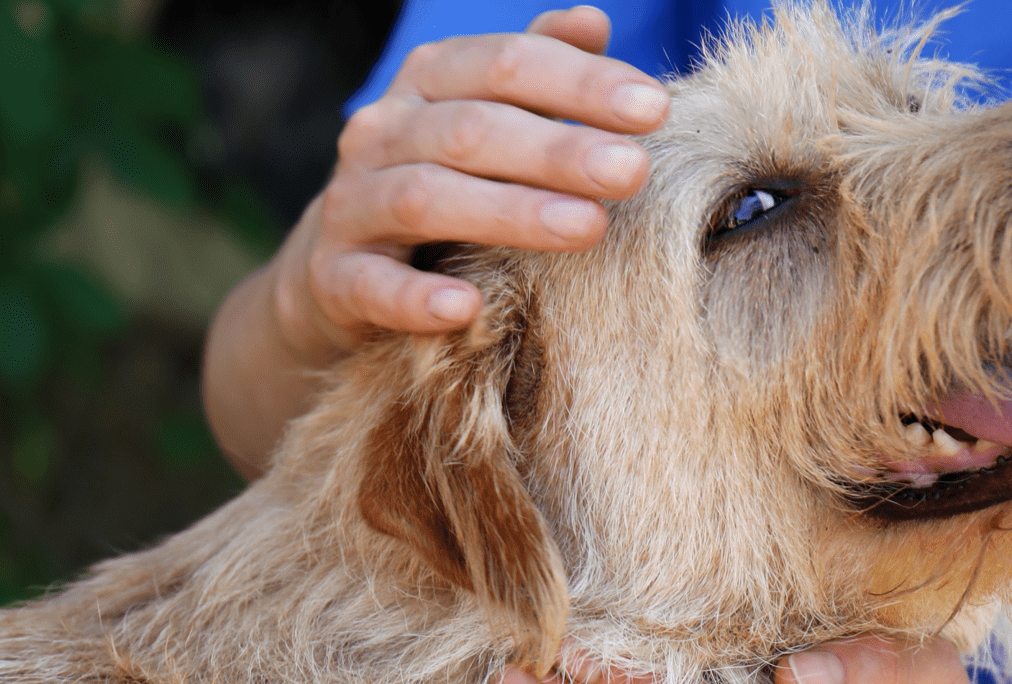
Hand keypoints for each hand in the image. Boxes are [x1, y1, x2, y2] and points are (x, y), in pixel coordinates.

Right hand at [204, 7, 671, 476]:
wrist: (333, 270)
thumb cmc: (440, 184)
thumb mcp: (484, 121)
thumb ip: (536, 76)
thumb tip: (593, 23)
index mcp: (429, 84)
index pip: (507, 65)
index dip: (581, 82)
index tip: (656, 108)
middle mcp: (384, 132)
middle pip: (473, 130)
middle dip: (559, 150)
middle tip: (633, 171)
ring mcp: (353, 205)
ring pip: (427, 198)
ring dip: (510, 213)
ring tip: (588, 228)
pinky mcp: (335, 278)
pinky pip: (373, 284)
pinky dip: (416, 297)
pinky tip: (467, 305)